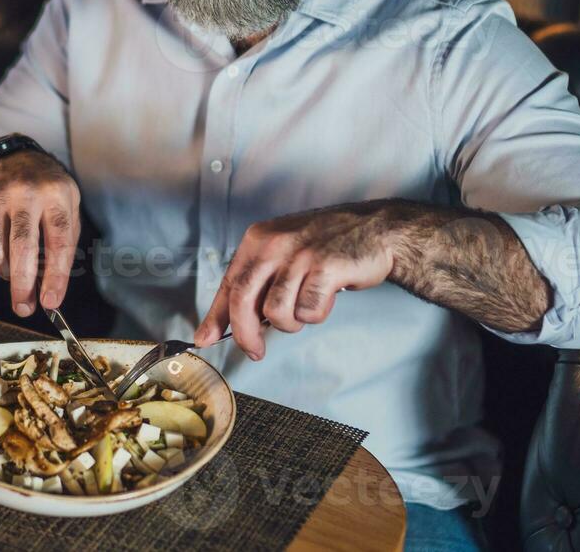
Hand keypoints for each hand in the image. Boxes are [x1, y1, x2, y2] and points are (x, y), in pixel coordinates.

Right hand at [0, 149, 80, 316]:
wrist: (16, 156)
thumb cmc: (48, 191)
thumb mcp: (69, 207)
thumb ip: (64, 245)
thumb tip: (50, 292)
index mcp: (56, 194)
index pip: (58, 242)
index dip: (55, 276)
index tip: (51, 302)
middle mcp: (25, 192)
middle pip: (22, 246)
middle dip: (22, 284)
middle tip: (23, 308)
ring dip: (5, 272)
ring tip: (13, 276)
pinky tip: (0, 252)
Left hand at [194, 203, 398, 360]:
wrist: (375, 229)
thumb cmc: (326, 247)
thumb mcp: (283, 252)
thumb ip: (258, 282)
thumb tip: (226, 323)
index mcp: (257, 240)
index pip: (228, 283)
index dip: (215, 316)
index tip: (204, 339)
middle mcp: (273, 244)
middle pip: (243, 300)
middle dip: (245, 334)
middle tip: (255, 351)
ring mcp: (299, 255)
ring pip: (276, 311)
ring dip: (291, 323)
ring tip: (305, 308)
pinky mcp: (325, 267)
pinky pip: (308, 311)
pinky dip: (316, 315)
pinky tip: (326, 299)